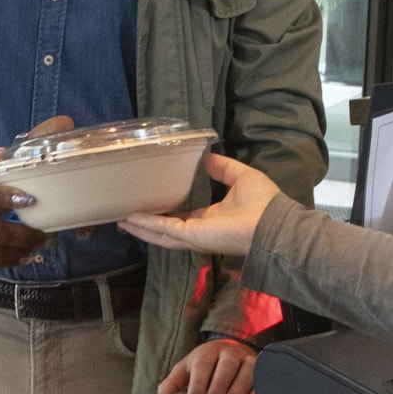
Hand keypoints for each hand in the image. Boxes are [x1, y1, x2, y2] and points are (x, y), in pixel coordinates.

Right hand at [117, 152, 280, 259]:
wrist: (271, 223)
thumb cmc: (261, 203)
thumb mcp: (240, 177)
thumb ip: (223, 168)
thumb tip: (206, 157)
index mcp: (212, 218)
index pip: (183, 218)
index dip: (166, 213)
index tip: (151, 204)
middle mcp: (200, 230)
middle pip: (166, 229)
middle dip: (146, 224)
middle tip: (125, 216)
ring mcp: (194, 236)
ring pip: (160, 233)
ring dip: (141, 227)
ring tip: (121, 220)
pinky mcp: (192, 236)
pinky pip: (165, 229)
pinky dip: (148, 224)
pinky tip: (131, 219)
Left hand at [159, 337, 257, 393]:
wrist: (229, 348)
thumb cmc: (206, 363)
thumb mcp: (187, 369)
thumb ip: (174, 382)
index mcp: (208, 352)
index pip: (203, 365)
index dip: (198, 384)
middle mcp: (229, 353)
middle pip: (225, 367)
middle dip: (218, 387)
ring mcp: (246, 360)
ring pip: (245, 372)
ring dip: (238, 390)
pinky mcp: (260, 370)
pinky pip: (261, 379)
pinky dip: (256, 391)